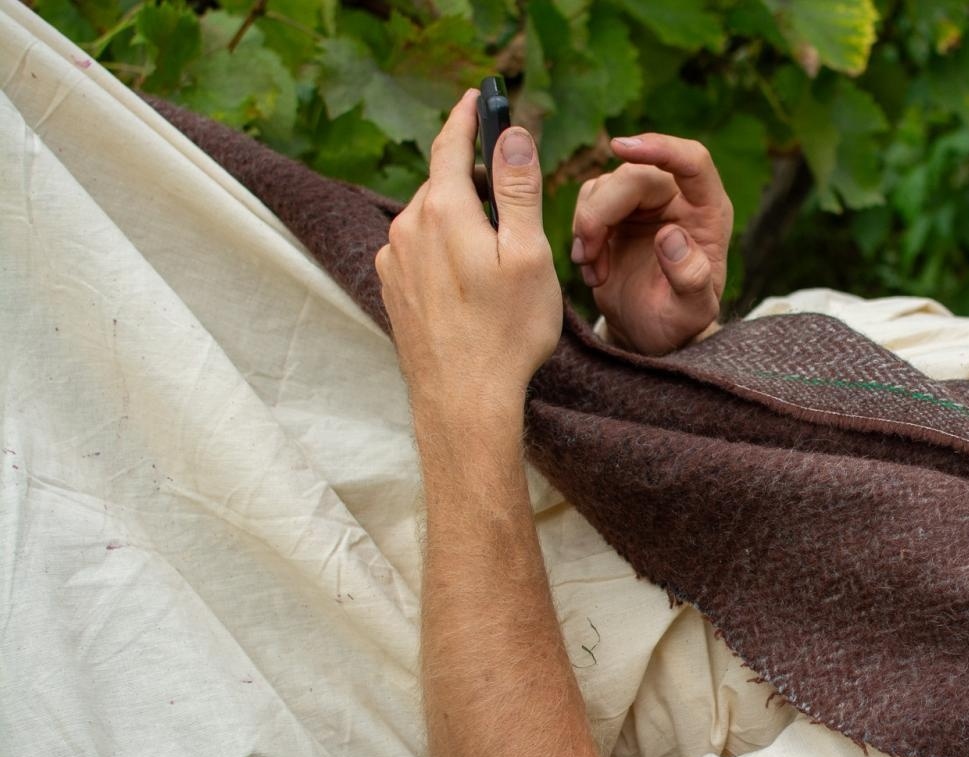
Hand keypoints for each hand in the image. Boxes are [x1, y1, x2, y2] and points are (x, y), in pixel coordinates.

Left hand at [375, 90, 562, 433]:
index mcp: (444, 210)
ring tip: (497, 255)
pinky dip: (444, 251)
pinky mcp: (393, 289)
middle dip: (474, 181)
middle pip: (443, 183)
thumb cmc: (506, 332)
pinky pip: (419, 251)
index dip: (468, 117)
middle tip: (512, 199)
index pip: (451, 144)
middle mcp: (408, 228)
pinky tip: (470, 283)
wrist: (463, 400)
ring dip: (460, 221)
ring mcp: (395, 261)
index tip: (478, 96)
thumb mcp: (528, 254)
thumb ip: (517, 189)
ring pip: (431, 219)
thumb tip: (512, 135)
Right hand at [570, 134, 732, 354]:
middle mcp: (680, 199)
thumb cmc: (678, 323)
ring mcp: (647, 202)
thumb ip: (690, 278)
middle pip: (633, 175)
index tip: (620, 147)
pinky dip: (581, 235)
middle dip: (601, 211)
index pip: (693, 161)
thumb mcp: (690, 313)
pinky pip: (589, 201)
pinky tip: (592, 269)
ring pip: (604, 186)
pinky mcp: (618, 210)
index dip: (660, 148)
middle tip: (586, 255)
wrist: (650, 334)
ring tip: (594, 271)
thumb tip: (671, 236)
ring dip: (588, 227)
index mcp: (708, 212)